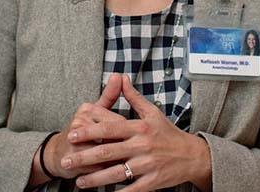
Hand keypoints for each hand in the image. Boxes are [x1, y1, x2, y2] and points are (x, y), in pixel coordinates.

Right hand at [40, 74, 126, 179]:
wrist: (59, 154)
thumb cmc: (84, 132)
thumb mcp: (96, 112)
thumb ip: (110, 95)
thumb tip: (120, 75)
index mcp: (89, 109)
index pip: (119, 122)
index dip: (129, 135)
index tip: (134, 142)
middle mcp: (80, 121)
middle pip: (112, 136)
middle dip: (123, 148)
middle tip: (132, 155)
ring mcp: (75, 139)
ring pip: (106, 152)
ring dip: (116, 160)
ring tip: (123, 165)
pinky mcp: (72, 156)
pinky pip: (97, 166)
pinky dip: (106, 170)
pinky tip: (110, 172)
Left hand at [63, 75, 212, 190]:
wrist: (193, 155)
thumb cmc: (169, 133)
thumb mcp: (153, 112)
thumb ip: (133, 97)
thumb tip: (120, 78)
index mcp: (140, 128)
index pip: (110, 129)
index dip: (89, 132)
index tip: (72, 135)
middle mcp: (142, 145)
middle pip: (108, 152)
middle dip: (84, 158)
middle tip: (66, 162)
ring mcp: (148, 164)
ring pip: (116, 173)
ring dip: (96, 179)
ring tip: (79, 182)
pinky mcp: (154, 180)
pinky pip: (133, 189)